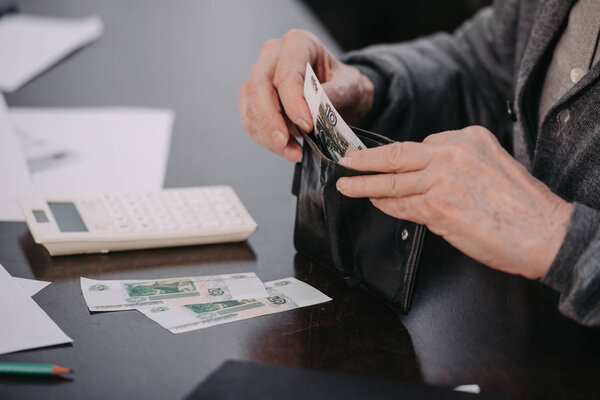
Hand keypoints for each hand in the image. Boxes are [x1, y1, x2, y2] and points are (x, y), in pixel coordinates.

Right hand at [238, 29, 374, 161]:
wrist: (341, 95)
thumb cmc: (343, 85)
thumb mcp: (348, 86)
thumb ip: (332, 95)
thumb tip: (314, 109)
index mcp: (298, 43)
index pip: (287, 73)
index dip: (293, 102)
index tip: (307, 125)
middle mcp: (273, 55)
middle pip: (259, 86)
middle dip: (270, 119)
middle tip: (285, 143)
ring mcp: (259, 75)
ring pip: (251, 106)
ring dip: (268, 134)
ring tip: (293, 151)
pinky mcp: (253, 98)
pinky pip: (250, 120)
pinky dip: (265, 139)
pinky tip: (286, 148)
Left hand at [335, 126, 572, 278]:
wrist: (544, 232)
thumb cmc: (522, 206)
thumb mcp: (493, 165)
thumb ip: (460, 164)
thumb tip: (428, 174)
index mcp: (470, 137)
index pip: (423, 145)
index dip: (401, 158)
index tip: (385, 162)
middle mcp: (453, 152)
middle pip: (396, 153)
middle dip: (365, 159)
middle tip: (345, 160)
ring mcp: (442, 179)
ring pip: (392, 180)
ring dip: (364, 184)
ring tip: (346, 185)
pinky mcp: (436, 207)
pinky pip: (400, 205)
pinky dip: (384, 205)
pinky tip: (373, 203)